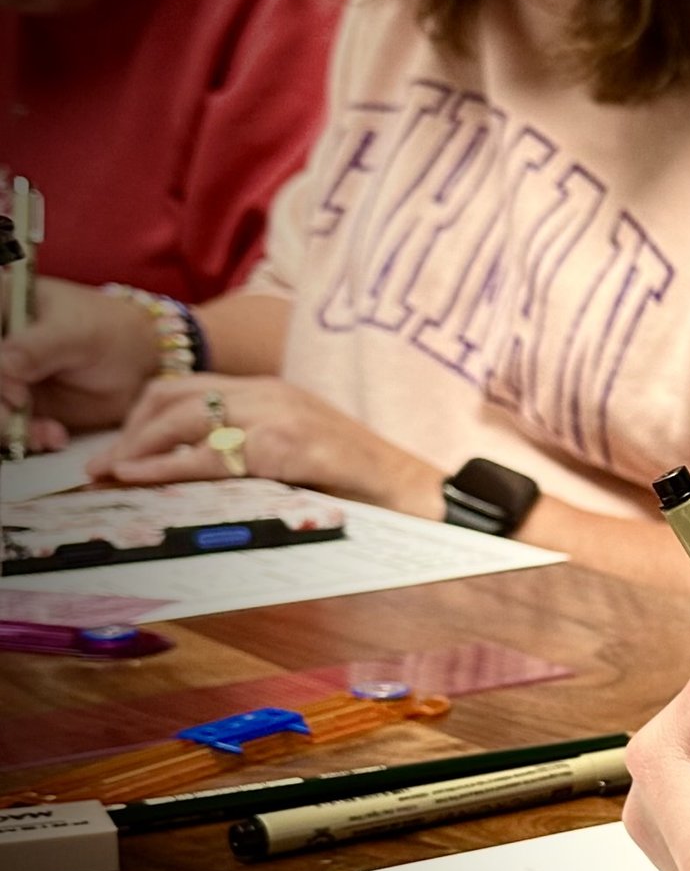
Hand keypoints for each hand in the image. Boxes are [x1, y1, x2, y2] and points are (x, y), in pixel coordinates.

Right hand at [0, 278, 161, 439]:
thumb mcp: (77, 332)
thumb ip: (36, 347)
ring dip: (9, 430)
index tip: (17, 392)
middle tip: (22, 417)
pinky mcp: (13, 405)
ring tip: (47, 434)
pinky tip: (54, 437)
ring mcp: (2, 376)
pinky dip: (26, 438)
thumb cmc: (107, 331)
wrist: (137, 360)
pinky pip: (5, 429)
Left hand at [97, 373, 442, 511]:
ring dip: (139, 446)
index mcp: (269, 390)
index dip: (140, 415)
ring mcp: (277, 417)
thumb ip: (251, 443)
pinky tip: (142, 478)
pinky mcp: (284, 447)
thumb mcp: (295, 446)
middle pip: (174, 396)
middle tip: (100, 467)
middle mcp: (268, 394)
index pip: (185, 385)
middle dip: (128, 431)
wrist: (407, 485)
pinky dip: (167, 466)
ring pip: (185, 418)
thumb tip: (191, 464)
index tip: (119, 449)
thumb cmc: (353, 475)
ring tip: (113, 473)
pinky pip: (211, 454)